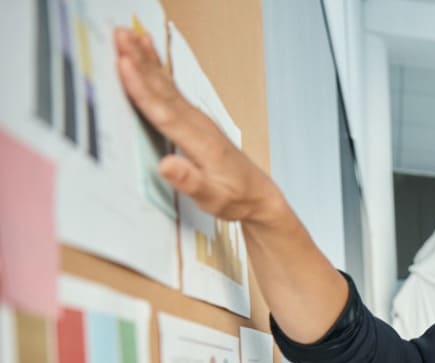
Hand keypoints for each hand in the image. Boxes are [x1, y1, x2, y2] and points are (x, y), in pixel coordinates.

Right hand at [113, 27, 279, 223]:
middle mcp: (198, 124)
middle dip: (140, 62)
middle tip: (118, 35)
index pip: (165, 112)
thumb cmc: (235, 198)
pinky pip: (170, 88)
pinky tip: (148, 50)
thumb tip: (167, 165)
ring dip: (145, 59)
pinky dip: (157, 67)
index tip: (125, 65)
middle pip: (163, 90)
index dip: (143, 88)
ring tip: (126, 34)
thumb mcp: (213, 198)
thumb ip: (190, 182)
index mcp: (200, 142)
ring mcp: (197, 118)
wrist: (258, 194)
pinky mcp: (193, 118)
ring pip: (166, 84)